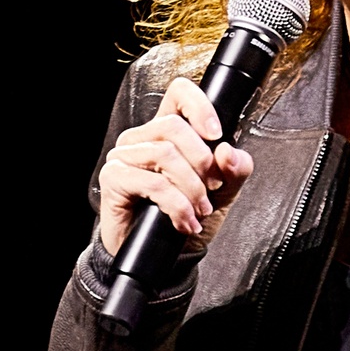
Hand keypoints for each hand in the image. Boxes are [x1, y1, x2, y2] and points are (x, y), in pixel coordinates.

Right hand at [96, 76, 255, 257]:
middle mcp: (143, 138)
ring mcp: (125, 156)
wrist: (164, 257)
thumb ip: (235, 170)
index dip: (199, 106)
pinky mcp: (114, 178)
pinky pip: (153, 183)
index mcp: (168, 132)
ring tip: (200, 210)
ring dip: (191, 188)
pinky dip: (177, 205)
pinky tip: (184, 220)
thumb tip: (229, 152)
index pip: (179, 93)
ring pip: (165, 154)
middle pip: (173, 126)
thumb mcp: (223, 192)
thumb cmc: (187, 216)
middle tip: (212, 187)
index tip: (216, 134)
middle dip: (202, 161)